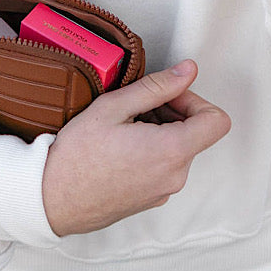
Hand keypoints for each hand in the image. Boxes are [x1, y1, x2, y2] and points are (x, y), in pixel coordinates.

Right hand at [41, 60, 230, 236]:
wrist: (53, 199)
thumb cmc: (78, 155)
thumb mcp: (114, 107)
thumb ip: (157, 87)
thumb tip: (188, 70)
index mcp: (172, 151)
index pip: (216, 120)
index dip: (194, 100)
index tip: (167, 95)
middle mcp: (176, 175)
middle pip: (196, 132)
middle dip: (171, 111)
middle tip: (135, 106)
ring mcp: (165, 190)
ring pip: (179, 148)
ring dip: (159, 130)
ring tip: (122, 125)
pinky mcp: (152, 199)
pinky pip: (165, 166)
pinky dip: (151, 149)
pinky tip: (120, 144)